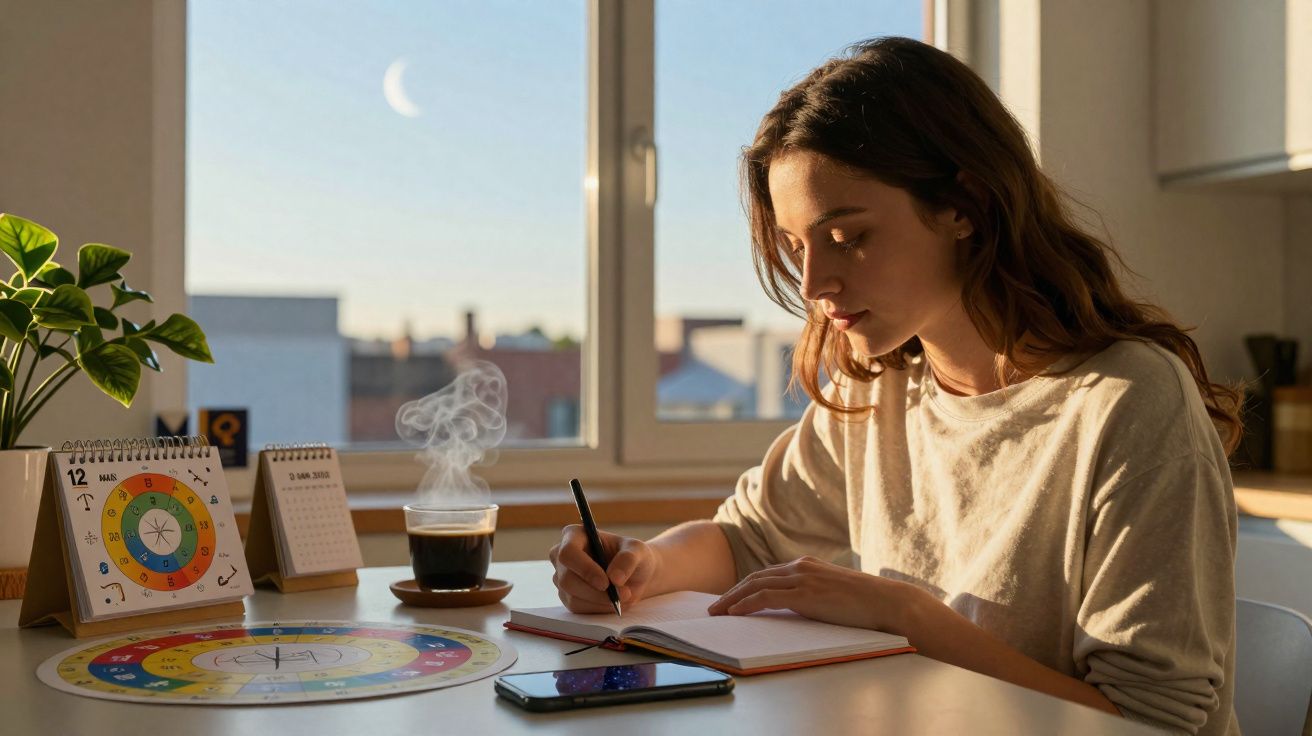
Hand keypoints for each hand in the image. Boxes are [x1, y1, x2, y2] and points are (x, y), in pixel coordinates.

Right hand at [548, 525, 660, 612]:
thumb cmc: (633, 556)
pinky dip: (598, 608)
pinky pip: (577, 608)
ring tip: (623, 597)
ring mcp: (562, 577)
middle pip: (567, 578)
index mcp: (574, 535)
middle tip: (622, 596)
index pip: (568, 552)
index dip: (584, 569)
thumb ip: (628, 560)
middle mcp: (562, 555)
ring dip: (600, 601)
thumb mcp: (638, 551)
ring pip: (572, 596)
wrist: (634, 575)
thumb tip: (614, 578)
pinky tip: (613, 602)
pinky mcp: (567, 596)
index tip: (606, 583)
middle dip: (595, 591)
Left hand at [706, 556, 930, 634]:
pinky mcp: (805, 594)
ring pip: (755, 586)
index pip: (767, 574)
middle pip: (755, 577)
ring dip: (732, 600)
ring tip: (717, 613)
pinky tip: (734, 613)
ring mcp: (802, 578)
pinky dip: (746, 604)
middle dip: (732, 592)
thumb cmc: (865, 604)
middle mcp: (801, 567)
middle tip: (714, 608)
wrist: (888, 602)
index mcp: (807, 565)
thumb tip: (796, 609)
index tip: (730, 598)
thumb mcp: (833, 594)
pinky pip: (765, 598)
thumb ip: (813, 595)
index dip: (745, 586)